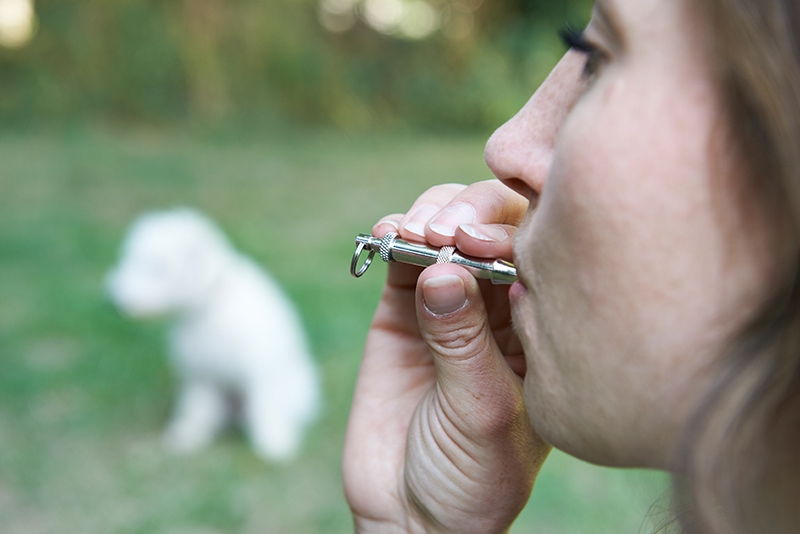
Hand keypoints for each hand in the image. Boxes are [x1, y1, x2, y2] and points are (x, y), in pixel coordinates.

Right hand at [343, 180, 549, 532]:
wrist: (413, 513)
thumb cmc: (473, 475)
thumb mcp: (482, 411)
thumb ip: (463, 342)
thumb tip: (441, 269)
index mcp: (541, 325)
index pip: (540, 249)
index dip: (511, 229)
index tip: (480, 244)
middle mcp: (500, 305)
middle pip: (494, 225)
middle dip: (470, 214)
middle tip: (445, 234)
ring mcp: (449, 304)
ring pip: (445, 229)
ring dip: (428, 218)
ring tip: (414, 236)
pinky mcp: (400, 313)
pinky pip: (398, 258)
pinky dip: (391, 236)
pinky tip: (387, 237)